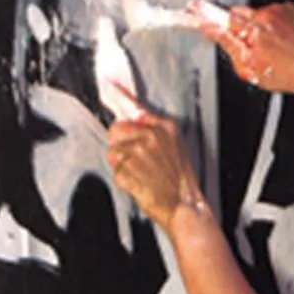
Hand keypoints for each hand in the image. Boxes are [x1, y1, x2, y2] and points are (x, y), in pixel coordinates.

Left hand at [107, 112, 207, 232]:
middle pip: (115, 131)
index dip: (119, 106)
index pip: (131, 110)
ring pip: (113, 153)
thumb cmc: (179, 178)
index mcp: (162, 127)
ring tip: (140, 174)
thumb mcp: (175, 143)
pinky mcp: (128, 172)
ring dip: (121, 165)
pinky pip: (115, 171)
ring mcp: (137, 154)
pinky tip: (139, 183)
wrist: (183, 205)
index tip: (110, 89)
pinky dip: (123, 180)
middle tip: (134, 158)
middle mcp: (149, 137)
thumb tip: (133, 109)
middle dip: (120, 144)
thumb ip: (154, 125)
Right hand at [191, 0, 293, 96]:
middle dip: (237, 26)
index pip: (221, 18)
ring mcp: (278, 11)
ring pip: (255, 13)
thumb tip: (211, 31)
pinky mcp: (288, 9)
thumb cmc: (285, 74)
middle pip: (237, 14)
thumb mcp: (250, 68)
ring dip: (256, 26)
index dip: (204, 13)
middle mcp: (265, 18)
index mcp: (252, 33)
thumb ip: (228, 46)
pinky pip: (271, 12)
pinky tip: (279, 39)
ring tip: (269, 45)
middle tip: (247, 44)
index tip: (192, 8)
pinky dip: (271, 23)